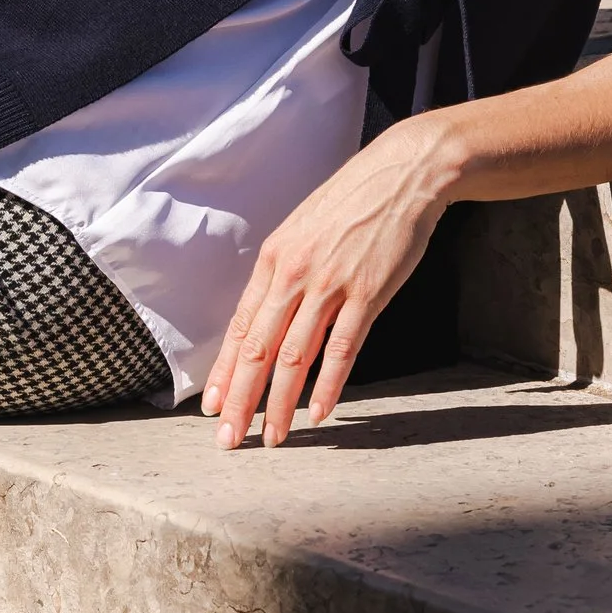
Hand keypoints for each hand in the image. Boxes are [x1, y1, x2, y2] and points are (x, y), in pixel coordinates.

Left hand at [201, 117, 456, 448]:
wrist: (402, 175)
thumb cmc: (352, 204)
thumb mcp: (303, 232)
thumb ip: (284, 274)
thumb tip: (267, 316)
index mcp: (273, 261)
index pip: (240, 328)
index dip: (223, 372)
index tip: (209, 407)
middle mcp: (293, 274)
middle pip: (259, 350)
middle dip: (239, 400)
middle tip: (228, 438)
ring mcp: (330, 285)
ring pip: (295, 357)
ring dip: (281, 403)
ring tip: (271, 437)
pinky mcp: (368, 293)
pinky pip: (343, 348)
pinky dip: (328, 385)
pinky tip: (319, 413)